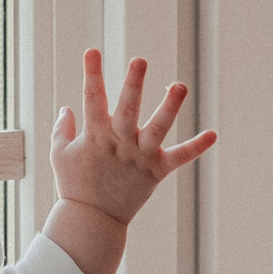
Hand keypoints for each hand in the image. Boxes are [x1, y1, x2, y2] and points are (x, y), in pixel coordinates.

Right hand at [49, 49, 209, 225]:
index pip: (92, 99)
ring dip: (169, 107)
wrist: (92, 222)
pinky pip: (179, 158)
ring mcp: (139, 158)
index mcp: (95, 136)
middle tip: (140, 60)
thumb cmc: (73, 186)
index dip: (92, 74)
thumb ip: (61, 130)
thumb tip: (67, 108)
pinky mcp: (156, 172)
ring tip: (180, 85)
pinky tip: (213, 134)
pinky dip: (196, 148)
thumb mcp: (59, 156)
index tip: (93, 51)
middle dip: (133, 85)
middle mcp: (119, 144)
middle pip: (127, 110)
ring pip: (157, 129)